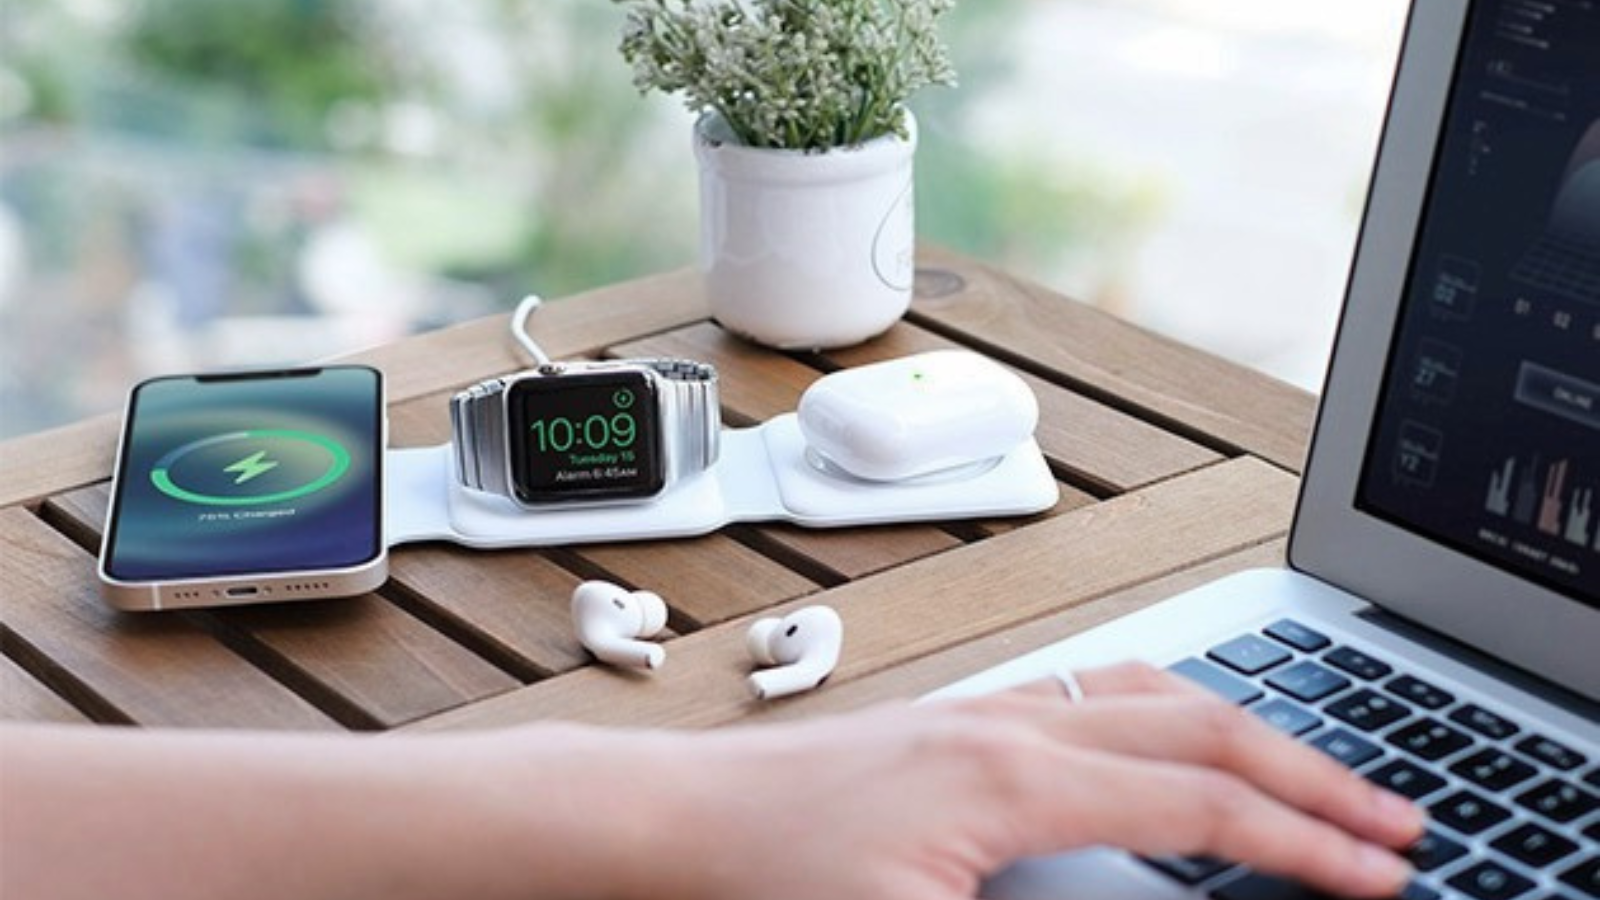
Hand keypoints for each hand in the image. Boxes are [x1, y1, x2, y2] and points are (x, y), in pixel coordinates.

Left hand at [639, 662, 1422, 899]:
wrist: (668, 824)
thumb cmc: (764, 879)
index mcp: (1015, 774)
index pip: (1201, 800)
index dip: (1305, 841)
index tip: (1384, 874)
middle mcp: (1012, 723)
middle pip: (1201, 724)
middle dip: (1310, 771)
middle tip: (1393, 815)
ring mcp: (984, 710)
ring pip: (1152, 693)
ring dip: (1247, 726)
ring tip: (1311, 767)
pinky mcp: (957, 721)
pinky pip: (1096, 691)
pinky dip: (1169, 706)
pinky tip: (1166, 727)